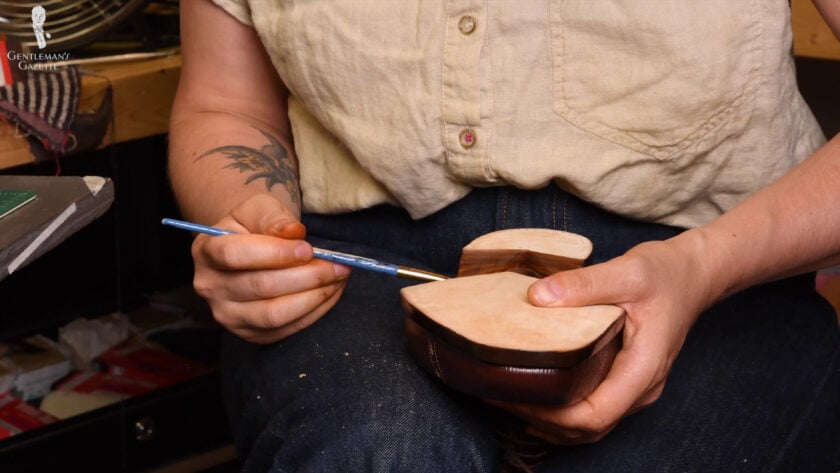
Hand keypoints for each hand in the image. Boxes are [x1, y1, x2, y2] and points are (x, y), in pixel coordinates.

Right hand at [190, 194, 350, 343]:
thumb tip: (295, 233)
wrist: (246, 249)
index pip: (235, 255)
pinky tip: (330, 293)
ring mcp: (227, 315)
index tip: (308, 249)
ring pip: (275, 315)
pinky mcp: (249, 333)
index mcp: (206, 251)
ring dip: (314, 297)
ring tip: (338, 278)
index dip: (275, 254)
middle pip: (261, 287)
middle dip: (307, 276)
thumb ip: (275, 218)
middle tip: (338, 265)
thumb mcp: (259, 209)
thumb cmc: (253, 226)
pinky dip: (314, 313)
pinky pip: (285, 330)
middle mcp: (210, 287)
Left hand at [490, 235, 716, 443]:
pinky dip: (559, 407)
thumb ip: (583, 284)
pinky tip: (532, 388)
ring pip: (587, 425)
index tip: (512, 395)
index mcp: (643, 369)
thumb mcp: (627, 271)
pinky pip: (589, 407)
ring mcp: (633, 388)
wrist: (692, 275)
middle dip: (539, 418)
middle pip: (586, 428)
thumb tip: (536, 297)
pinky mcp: (624, 380)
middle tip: (496, 393)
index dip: (549, 414)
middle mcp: (640, 388)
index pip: (594, 414)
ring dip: (546, 418)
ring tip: (506, 393)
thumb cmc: (666, 273)